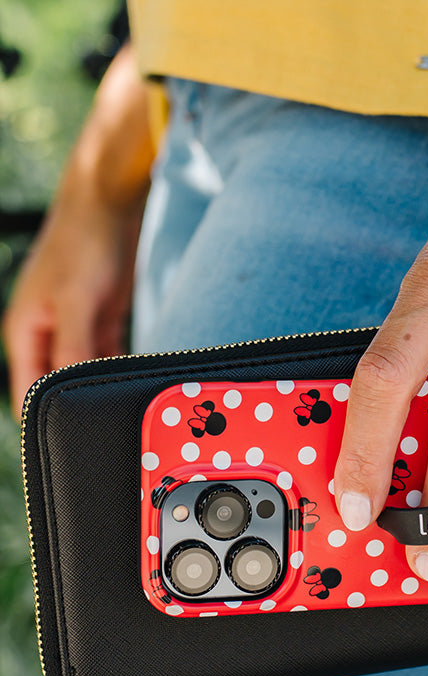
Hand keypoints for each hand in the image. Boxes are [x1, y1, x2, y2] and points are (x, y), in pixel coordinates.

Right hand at [2, 182, 142, 419]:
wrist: (110, 205)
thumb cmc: (84, 245)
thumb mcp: (77, 301)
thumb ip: (72, 347)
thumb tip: (66, 393)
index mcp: (25, 334)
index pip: (28, 396)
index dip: (44, 425)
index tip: (70, 452)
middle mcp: (45, 336)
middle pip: (57, 390)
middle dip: (77, 411)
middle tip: (107, 437)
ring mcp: (72, 330)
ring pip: (84, 376)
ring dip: (102, 391)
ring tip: (125, 416)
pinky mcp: (99, 323)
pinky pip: (106, 359)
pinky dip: (119, 371)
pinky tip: (136, 386)